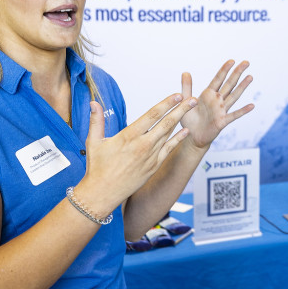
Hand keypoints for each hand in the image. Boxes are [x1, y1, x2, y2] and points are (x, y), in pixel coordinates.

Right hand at [78, 93, 194, 213]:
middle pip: (166, 122)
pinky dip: (178, 139)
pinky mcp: (153, 167)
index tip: (177, 95)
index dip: (166, 103)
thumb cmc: (97, 168)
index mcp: (129, 136)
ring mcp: (150, 157)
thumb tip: (93, 103)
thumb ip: (96, 120)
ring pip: (169, 134)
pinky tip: (186, 131)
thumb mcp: (94, 141)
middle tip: (193, 99)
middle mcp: (142, 145)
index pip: (152, 115)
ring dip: (181, 120)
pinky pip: (169, 149)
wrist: (103, 193)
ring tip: (191, 109)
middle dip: (181, 109)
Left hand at [180, 60, 254, 148]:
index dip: (224, 70)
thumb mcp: (185, 102)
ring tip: (250, 77)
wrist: (192, 137)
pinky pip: (234, 115)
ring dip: (242, 87)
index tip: (231, 60)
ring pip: (234, 96)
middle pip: (229, 84)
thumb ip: (186, 87)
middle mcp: (217, 100)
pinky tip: (252, 105)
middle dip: (237, 73)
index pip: (218, 79)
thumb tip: (185, 72)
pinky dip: (243, 111)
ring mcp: (221, 110)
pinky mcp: (222, 121)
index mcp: (208, 94)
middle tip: (246, 62)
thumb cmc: (189, 119)